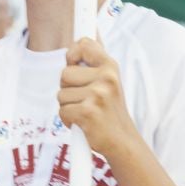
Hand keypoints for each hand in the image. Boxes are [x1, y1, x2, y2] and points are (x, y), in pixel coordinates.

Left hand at [58, 38, 141, 158]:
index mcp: (110, 67)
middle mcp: (106, 78)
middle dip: (68, 89)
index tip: (74, 64)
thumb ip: (91, 64)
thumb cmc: (110, 111)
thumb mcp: (108, 82)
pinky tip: (84, 123)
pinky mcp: (88, 112)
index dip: (72, 54)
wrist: (123, 141)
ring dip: (69, 106)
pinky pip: (63, 111)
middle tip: (85, 100)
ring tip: (86, 112)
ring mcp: (98, 95)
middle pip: (64, 74)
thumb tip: (73, 45)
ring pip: (61, 95)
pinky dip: (69, 120)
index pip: (83, 44)